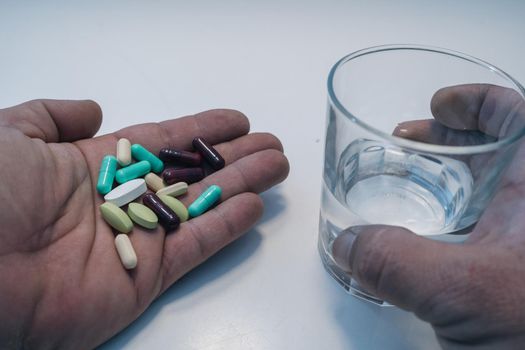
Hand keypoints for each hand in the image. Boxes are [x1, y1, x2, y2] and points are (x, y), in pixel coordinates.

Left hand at [0, 100, 288, 348]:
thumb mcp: (10, 133)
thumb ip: (51, 116)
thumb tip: (93, 109)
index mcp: (96, 166)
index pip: (163, 142)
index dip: (201, 130)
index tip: (237, 120)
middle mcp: (123, 201)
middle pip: (192, 173)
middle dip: (233, 157)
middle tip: (271, 143)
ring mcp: (138, 238)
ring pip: (203, 206)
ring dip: (242, 184)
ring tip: (277, 165)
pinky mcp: (146, 276)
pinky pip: (195, 246)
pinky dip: (226, 227)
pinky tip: (255, 205)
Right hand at [333, 84, 524, 348]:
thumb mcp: (462, 291)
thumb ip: (394, 261)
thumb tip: (347, 242)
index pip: (517, 115)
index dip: (476, 100)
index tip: (437, 104)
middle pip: (499, 147)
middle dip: (448, 137)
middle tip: (409, 138)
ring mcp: (523, 243)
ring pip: (489, 189)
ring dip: (447, 176)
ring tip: (407, 177)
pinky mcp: (512, 273)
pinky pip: (480, 228)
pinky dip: (448, 219)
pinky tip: (422, 235)